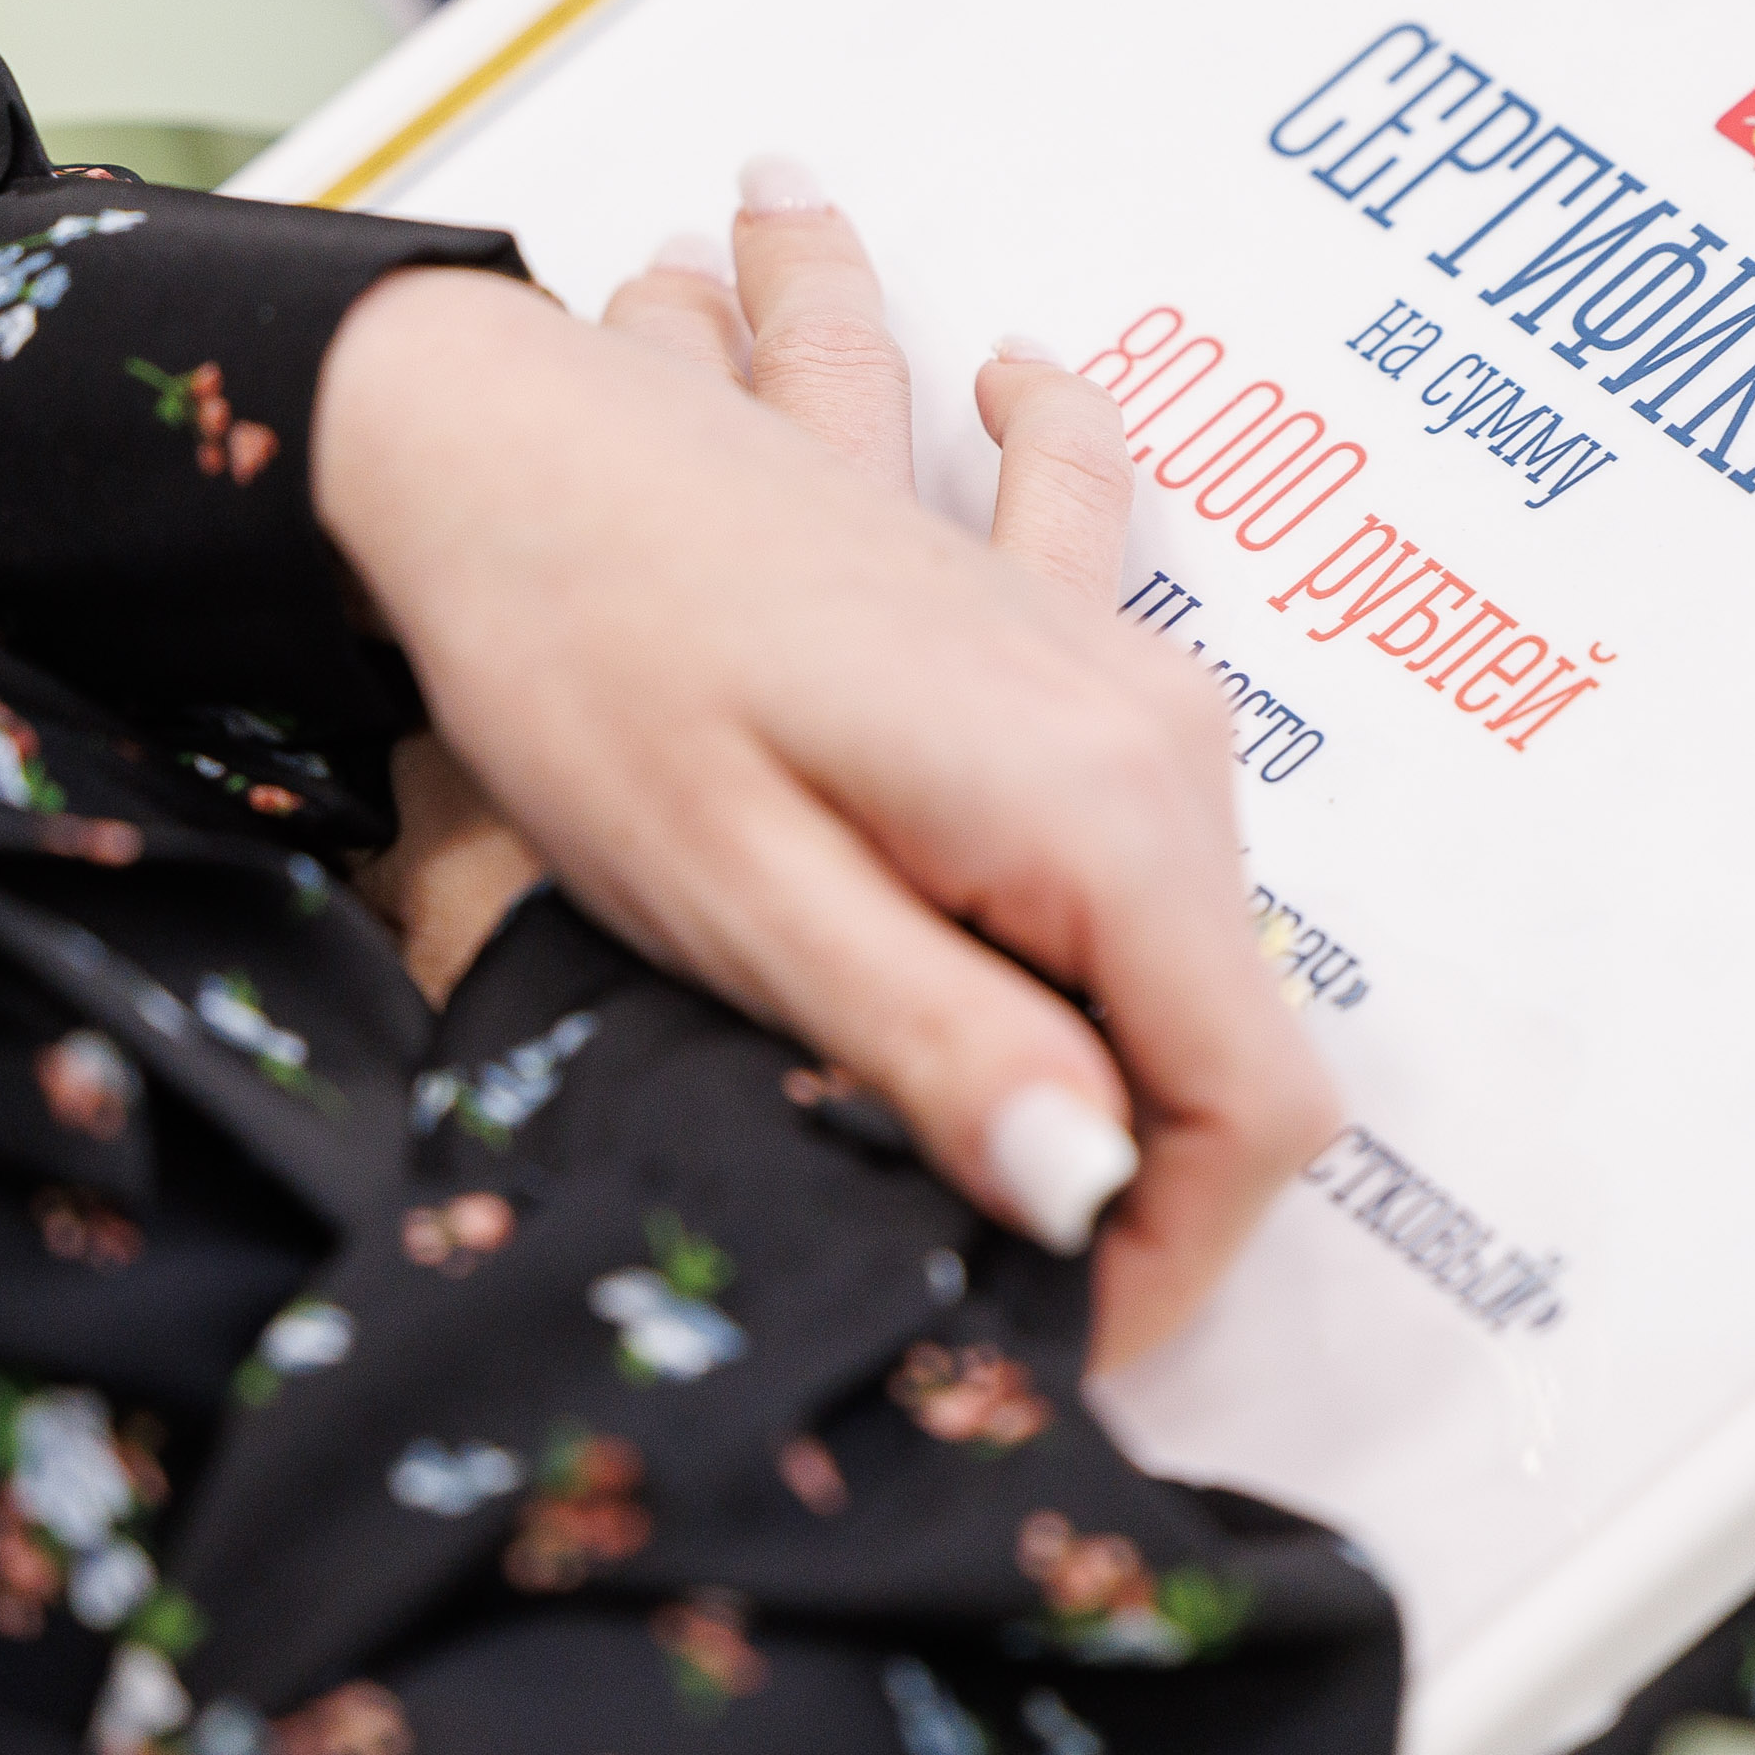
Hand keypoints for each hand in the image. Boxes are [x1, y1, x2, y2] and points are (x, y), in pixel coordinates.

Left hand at [314, 165, 1335, 1374]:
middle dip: (1096, 1162)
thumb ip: (938, 1046)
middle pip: (1216, 1038)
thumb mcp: (739, 895)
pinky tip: (1031, 880)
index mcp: (1107, 805)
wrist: (499, 422)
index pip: (1256, 1112)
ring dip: (1073, 1042)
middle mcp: (1161, 730)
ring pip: (1176, 946)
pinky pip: (1145, 796)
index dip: (1159, 1264)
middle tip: (903, 1218)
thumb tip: (1087, 1197)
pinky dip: (1099, 897)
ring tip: (895, 1078)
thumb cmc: (583, 651)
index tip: (1018, 1331)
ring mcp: (1120, 670)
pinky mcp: (1063, 641)